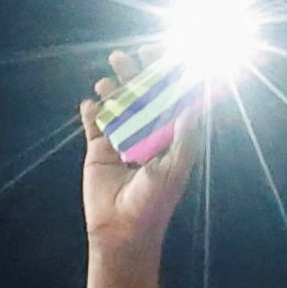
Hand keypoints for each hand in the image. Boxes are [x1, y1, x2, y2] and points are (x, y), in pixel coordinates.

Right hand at [79, 53, 206, 248]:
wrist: (122, 232)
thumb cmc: (155, 204)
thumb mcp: (175, 169)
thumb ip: (185, 136)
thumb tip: (195, 105)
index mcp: (168, 137)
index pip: (167, 98)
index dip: (162, 75)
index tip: (155, 55)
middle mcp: (145, 135)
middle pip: (139, 95)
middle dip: (132, 74)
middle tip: (122, 58)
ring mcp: (120, 141)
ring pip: (115, 105)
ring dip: (111, 90)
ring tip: (105, 82)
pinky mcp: (98, 151)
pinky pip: (93, 123)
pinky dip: (91, 110)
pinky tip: (92, 105)